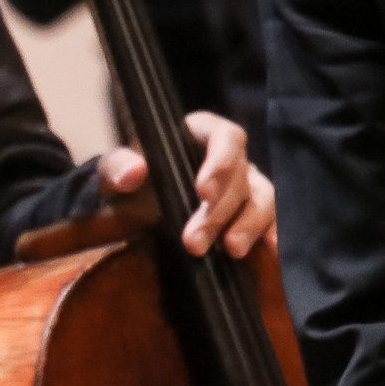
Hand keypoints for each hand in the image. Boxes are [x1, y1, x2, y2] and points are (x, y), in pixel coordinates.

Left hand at [95, 112, 272, 258]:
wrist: (128, 214)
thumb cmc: (125, 184)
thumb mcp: (112, 174)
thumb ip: (117, 168)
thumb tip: (134, 171)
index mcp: (198, 135)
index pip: (225, 137)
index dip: (221, 162)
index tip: (203, 192)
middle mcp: (228, 159)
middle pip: (241, 176)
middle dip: (219, 211)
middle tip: (194, 242)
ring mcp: (243, 186)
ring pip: (262, 198)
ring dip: (249, 224)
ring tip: (231, 249)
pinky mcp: (248, 214)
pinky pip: (270, 220)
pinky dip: (272, 233)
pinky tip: (271, 249)